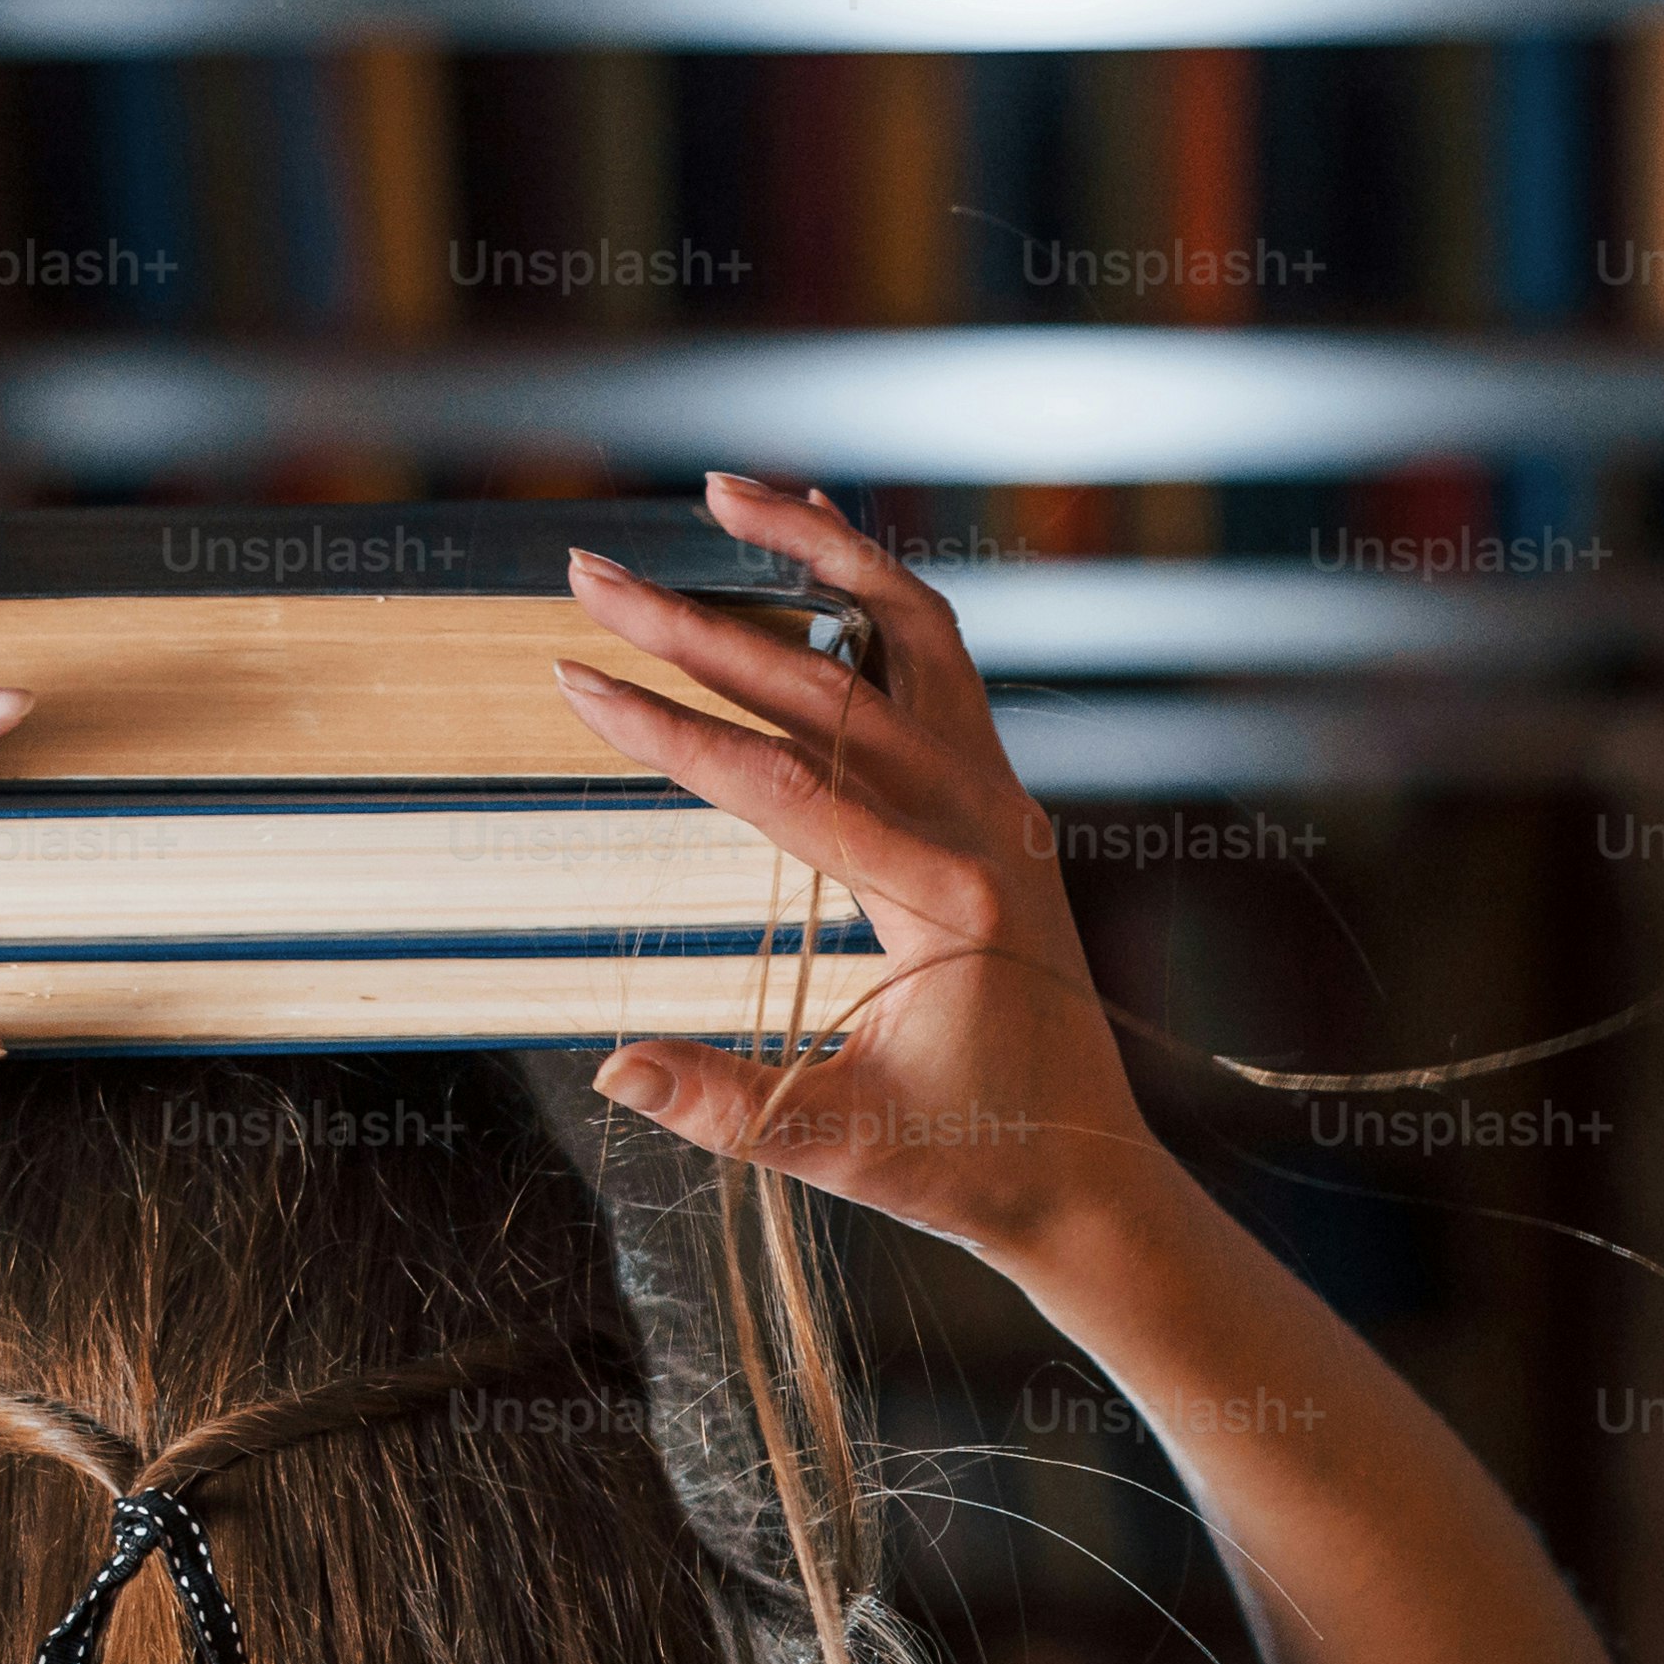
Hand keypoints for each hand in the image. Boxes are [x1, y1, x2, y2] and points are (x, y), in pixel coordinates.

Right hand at [556, 472, 1170, 1262]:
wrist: (1087, 1171)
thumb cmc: (970, 1165)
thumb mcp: (841, 1146)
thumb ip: (726, 1103)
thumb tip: (611, 1066)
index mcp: (947, 899)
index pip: (782, 787)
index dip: (669, 730)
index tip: (576, 677)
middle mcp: (985, 824)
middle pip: (826, 686)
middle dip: (696, 626)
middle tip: (589, 571)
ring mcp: (1002, 800)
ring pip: (908, 632)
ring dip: (816, 551)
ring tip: (722, 492)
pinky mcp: (1002, 798)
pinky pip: (940, 661)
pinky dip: (876, 590)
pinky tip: (816, 539)